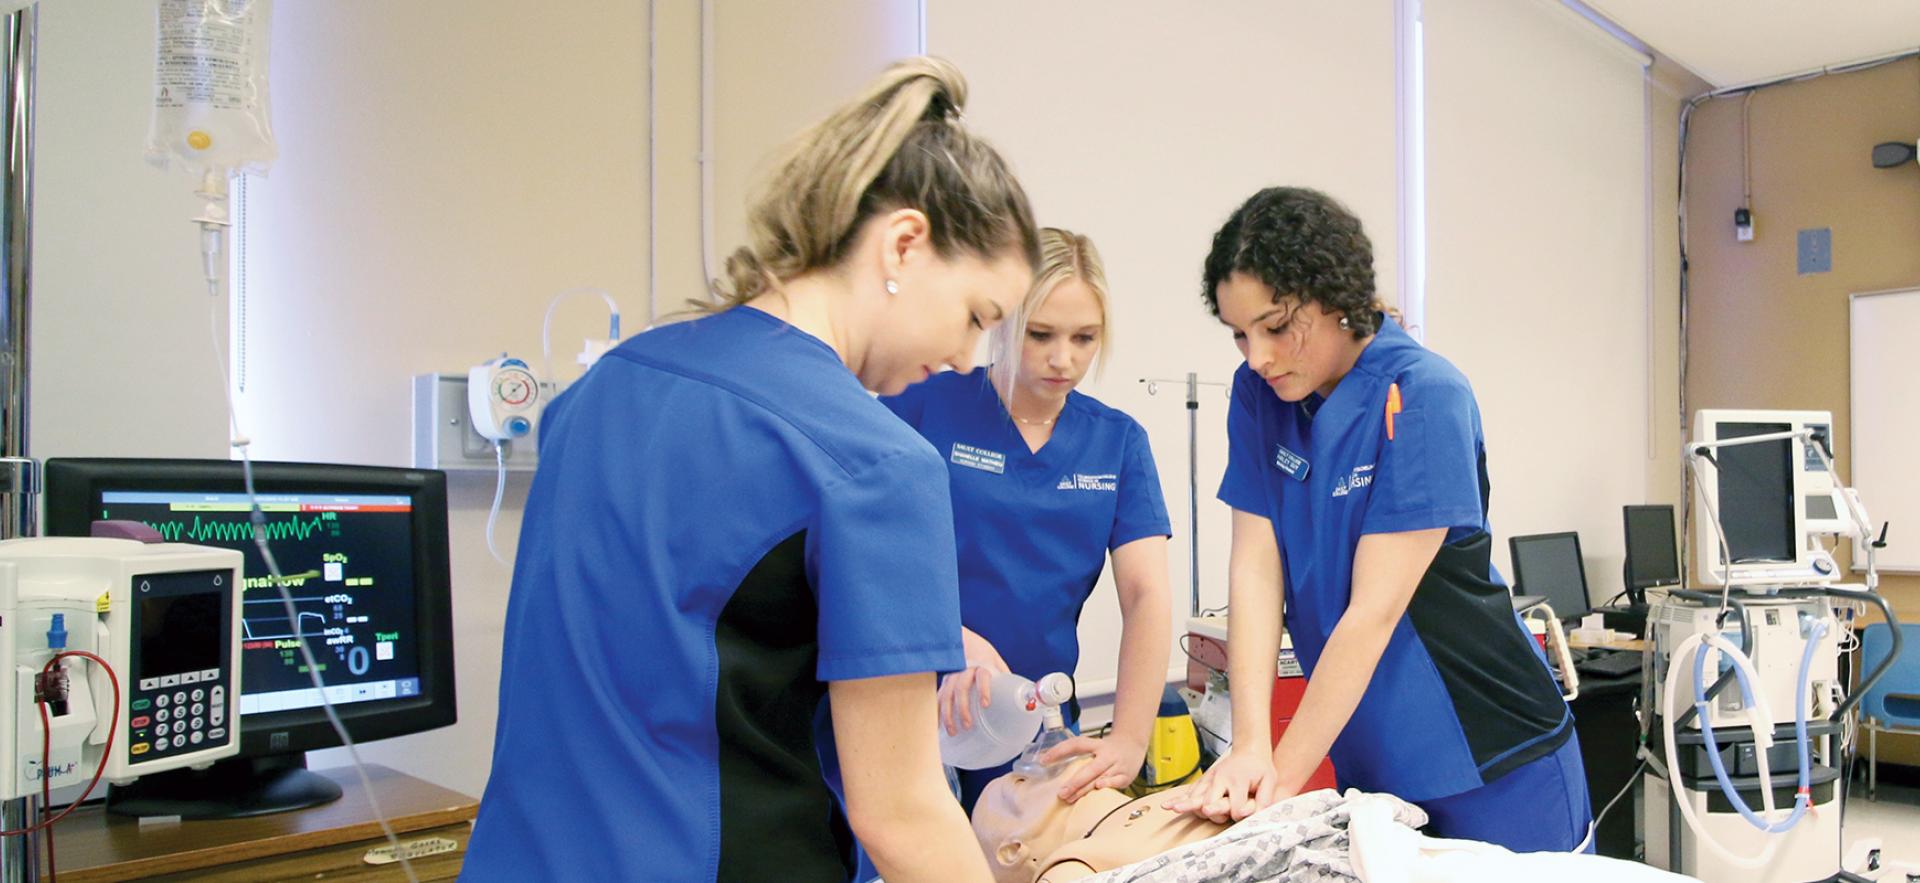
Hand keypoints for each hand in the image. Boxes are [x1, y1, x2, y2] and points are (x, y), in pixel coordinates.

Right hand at [938, 630, 1010, 734]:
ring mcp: (952, 675)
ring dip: (948, 714)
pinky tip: (937, 726)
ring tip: (953, 731)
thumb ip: (1005, 678)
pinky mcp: (944, 682)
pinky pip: (938, 698)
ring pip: (947, 695)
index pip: (982, 676)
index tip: (986, 704)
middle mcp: (964, 670)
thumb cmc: (984, 655)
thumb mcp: (997, 662)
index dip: (984, 689)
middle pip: (961, 688)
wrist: (964, 641)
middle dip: (963, 708)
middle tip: (967, 725)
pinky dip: (937, 712)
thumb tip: (1023, 698)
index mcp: (981, 665)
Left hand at [1039, 733, 1146, 802]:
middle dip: (1075, 782)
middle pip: (1090, 768)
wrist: (1133, 744)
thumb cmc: (1109, 748)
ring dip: (1085, 790)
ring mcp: (1117, 765)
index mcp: (1096, 744)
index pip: (1076, 744)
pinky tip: (1097, 791)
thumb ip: (1078, 754)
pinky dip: (1107, 786)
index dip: (1060, 751)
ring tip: (1070, 798)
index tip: (1044, 760)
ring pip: (1101, 778)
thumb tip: (1049, 762)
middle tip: (1061, 792)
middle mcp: (1107, 754)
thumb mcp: (1093, 745)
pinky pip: (1116, 782)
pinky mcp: (1126, 776)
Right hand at [1160, 747, 1282, 822]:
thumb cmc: (1260, 769)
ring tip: (1173, 808)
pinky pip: (1190, 791)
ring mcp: (1210, 779)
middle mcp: (1220, 779)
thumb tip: (1255, 815)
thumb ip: (1264, 799)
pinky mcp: (1204, 780)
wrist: (1249, 752)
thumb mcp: (1269, 780)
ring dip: (1187, 804)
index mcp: (1237, 780)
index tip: (1242, 814)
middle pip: (1209, 801)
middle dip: (1213, 813)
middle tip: (1217, 817)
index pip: (1234, 806)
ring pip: (1196, 796)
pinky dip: (1179, 799)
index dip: (1238, 814)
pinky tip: (1168, 804)